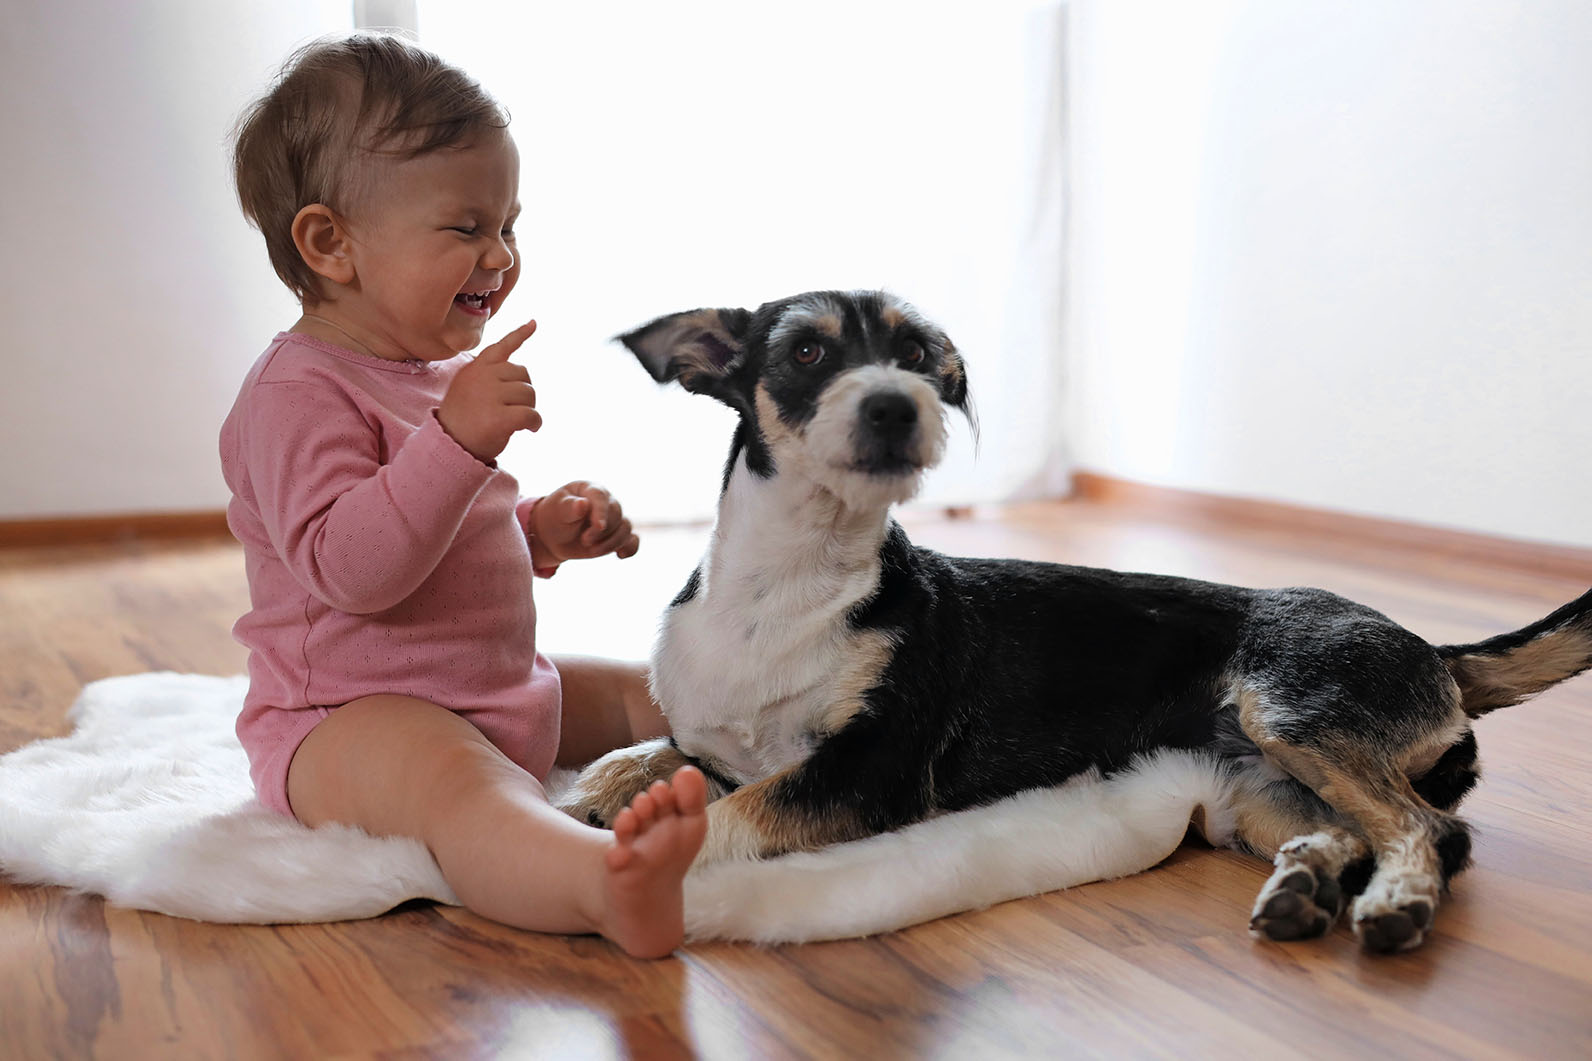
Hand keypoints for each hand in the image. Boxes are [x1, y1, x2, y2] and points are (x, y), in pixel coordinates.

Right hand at [437, 320, 540, 461]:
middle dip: (525, 392)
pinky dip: (535, 423)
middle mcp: (482, 377)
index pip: (500, 348)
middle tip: (514, 409)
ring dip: (530, 408)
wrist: (449, 446)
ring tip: (517, 421)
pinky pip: (531, 414)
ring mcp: (490, 395)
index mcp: (474, 368)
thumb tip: (520, 376)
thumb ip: (488, 377)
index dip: (520, 335)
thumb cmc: (462, 421)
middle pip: (523, 374)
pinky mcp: (499, 417)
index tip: (534, 323)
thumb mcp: (468, 390)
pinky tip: (530, 429)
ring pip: (529, 393)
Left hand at [530, 481, 640, 567]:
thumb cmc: (555, 517)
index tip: (599, 527)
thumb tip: (583, 504)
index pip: (600, 497)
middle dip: (602, 531)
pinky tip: (621, 555)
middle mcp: (606, 502)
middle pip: (616, 514)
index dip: (602, 511)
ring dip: (611, 543)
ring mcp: (614, 519)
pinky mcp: (616, 536)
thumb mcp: (557, 510)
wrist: (554, 534)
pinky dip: (630, 548)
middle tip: (584, 541)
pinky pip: (632, 540)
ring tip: (592, 551)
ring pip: (625, 529)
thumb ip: (569, 507)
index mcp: (591, 490)